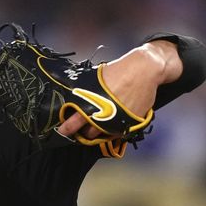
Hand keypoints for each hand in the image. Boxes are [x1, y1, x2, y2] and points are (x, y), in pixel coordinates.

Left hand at [57, 40, 181, 138]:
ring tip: (94, 126)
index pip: (74, 122)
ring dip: (96, 133)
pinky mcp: (129, 123)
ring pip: (102, 135)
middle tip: (79, 130)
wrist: (144, 70)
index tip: (62, 132)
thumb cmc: (118, 71)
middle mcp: (104, 114)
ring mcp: (117, 120)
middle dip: (82, 133)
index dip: (66, 129)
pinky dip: (111, 131)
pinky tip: (108, 124)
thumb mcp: (94, 78)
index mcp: (92, 102)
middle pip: (87, 134)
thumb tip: (70, 95)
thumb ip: (82, 90)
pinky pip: (116, 133)